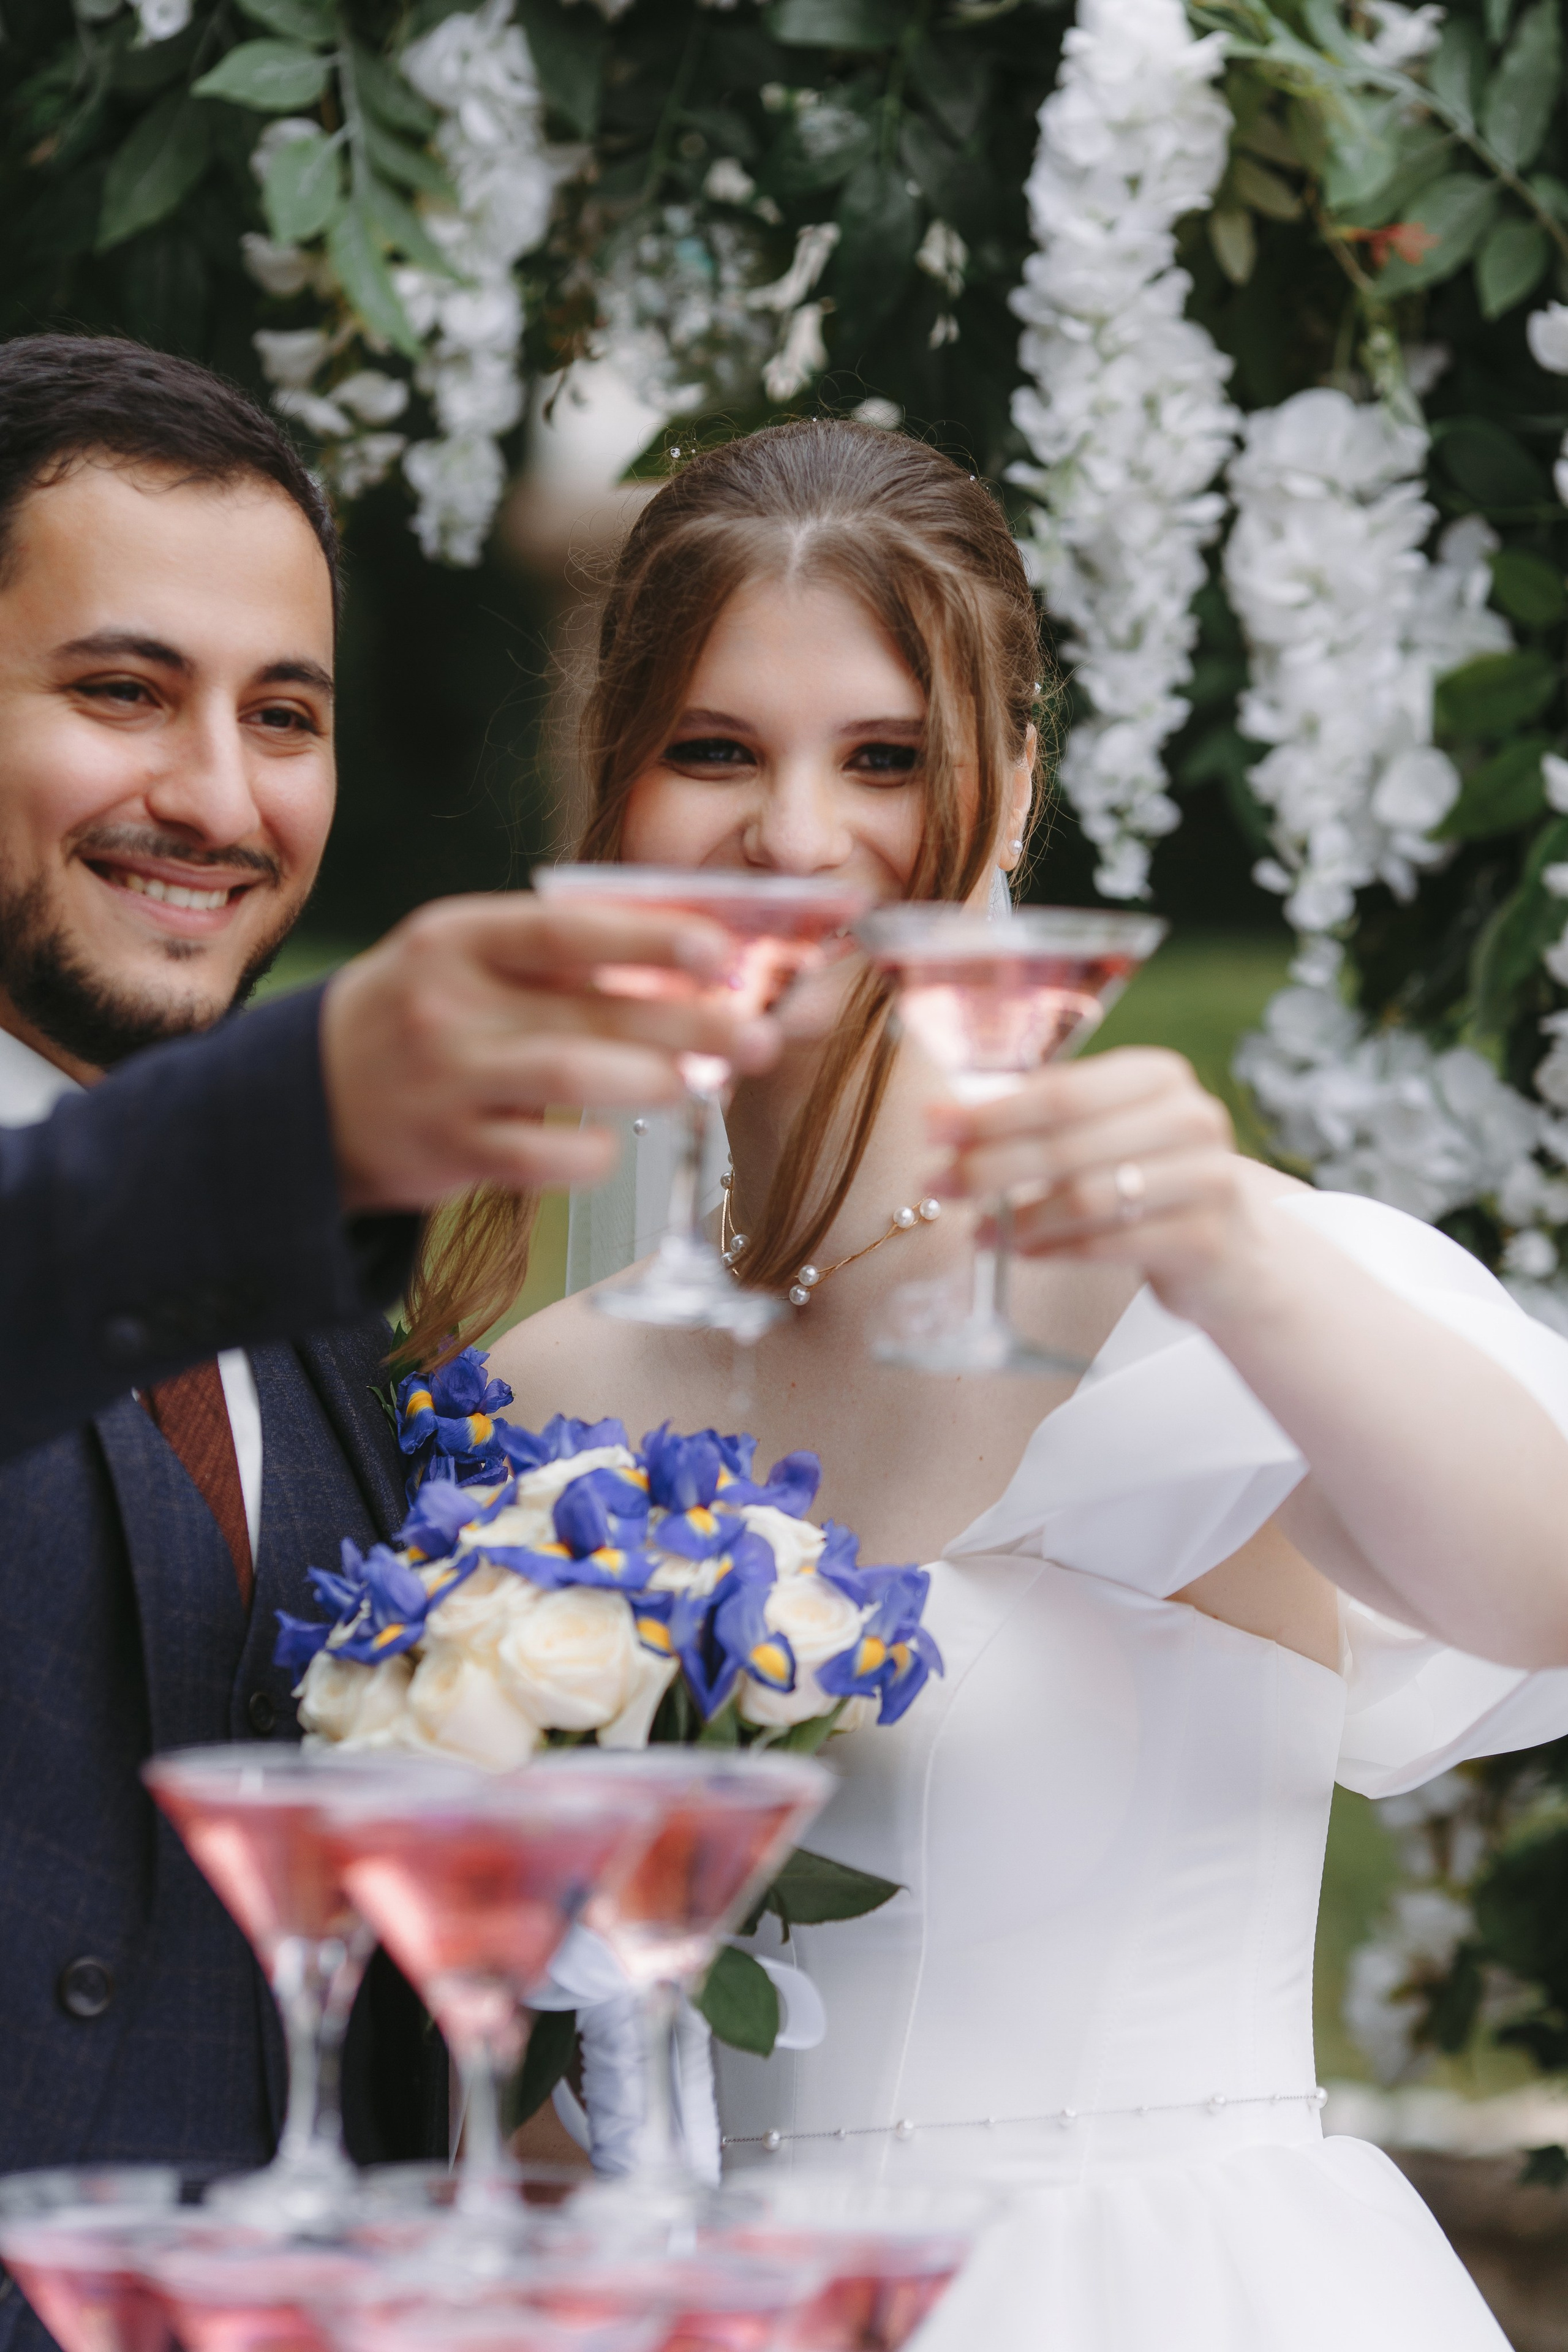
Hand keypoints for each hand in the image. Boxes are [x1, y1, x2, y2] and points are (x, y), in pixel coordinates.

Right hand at [322, 893, 779, 1211]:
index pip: (564, 928)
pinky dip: (594, 1151)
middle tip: (759, 1036)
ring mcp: (445, 1079)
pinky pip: (543, 1156)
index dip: (649, 937)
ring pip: (570, 1076)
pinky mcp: (447, 1151)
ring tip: (705, 1084)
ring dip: (651, 1080)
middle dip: (688, 1022)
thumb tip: (691, 962)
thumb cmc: (420, 1017)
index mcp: (456, 937)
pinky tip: (616, 1142)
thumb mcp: (465, 961)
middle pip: (589, 1007)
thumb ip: (558, 957)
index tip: (720, 949)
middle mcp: (445, 1002)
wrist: (304, 1100)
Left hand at [929, 1048, 1276, 1323]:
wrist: (1232, 1247)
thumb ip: (1040, 1120)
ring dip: (1017, 1218)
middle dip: (989, 1165)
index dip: (989, 1113)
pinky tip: (1022, 1253)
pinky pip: (1107, 1244)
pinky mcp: (1203, 1237)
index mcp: (1158, 1076)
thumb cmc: (1149, 1180)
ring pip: (1086, 1197)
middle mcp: (1190, 1117)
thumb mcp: (1107, 1132)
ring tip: (976, 1231)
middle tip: (937, 1183)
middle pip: (1065, 1143)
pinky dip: (1054, 1250)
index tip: (931, 1127)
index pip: (1060, 1091)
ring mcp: (1205, 1178)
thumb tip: (944, 1121)